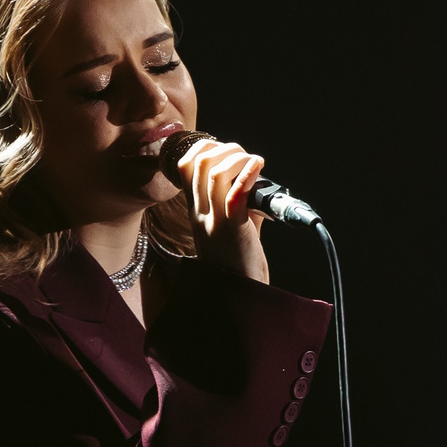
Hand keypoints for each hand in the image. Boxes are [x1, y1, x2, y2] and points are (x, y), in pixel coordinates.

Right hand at [173, 137, 271, 284]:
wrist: (237, 297)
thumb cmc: (238, 263)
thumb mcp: (232, 227)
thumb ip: (240, 203)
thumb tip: (256, 183)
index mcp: (196, 211)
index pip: (186, 166)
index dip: (205, 148)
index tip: (228, 150)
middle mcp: (199, 213)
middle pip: (198, 163)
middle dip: (224, 149)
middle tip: (244, 156)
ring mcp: (213, 221)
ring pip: (214, 172)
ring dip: (238, 158)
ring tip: (254, 162)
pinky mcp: (232, 230)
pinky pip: (234, 194)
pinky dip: (248, 174)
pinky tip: (259, 166)